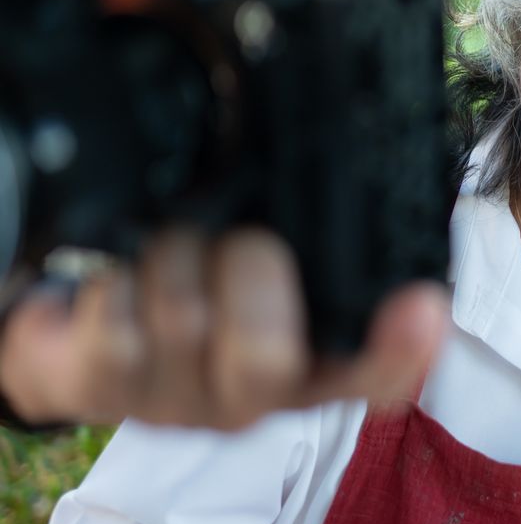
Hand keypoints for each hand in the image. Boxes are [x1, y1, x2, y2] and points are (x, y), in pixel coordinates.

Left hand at [0, 228, 448, 429]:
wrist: (97, 314)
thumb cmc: (207, 259)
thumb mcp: (275, 234)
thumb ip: (317, 211)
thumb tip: (349, 119)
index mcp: (318, 358)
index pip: (378, 374)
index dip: (402, 348)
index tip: (420, 305)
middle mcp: (256, 396)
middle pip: (264, 358)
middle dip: (249, 269)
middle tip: (241, 234)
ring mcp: (179, 405)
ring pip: (182, 323)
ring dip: (174, 255)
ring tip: (174, 240)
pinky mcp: (107, 396)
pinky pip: (114, 332)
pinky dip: (120, 282)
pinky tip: (127, 275)